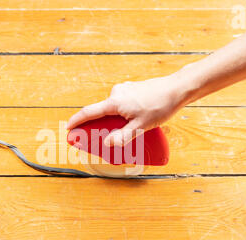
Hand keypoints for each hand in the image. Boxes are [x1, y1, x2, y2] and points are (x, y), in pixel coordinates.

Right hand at [66, 74, 193, 146]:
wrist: (176, 89)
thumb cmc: (160, 105)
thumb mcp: (142, 126)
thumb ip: (123, 136)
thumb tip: (107, 144)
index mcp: (115, 102)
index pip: (89, 112)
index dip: (77, 121)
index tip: (69, 128)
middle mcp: (117, 93)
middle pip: (101, 112)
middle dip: (98, 126)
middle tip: (99, 139)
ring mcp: (124, 90)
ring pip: (112, 109)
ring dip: (112, 121)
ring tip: (123, 133)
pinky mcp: (132, 90)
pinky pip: (120, 104)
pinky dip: (120, 114)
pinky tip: (133, 121)